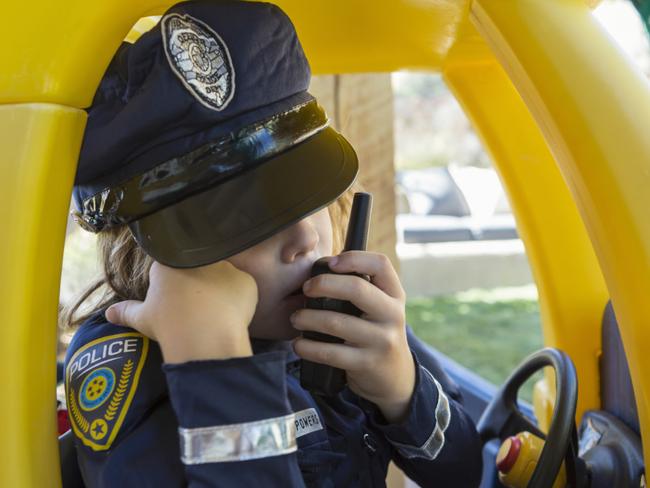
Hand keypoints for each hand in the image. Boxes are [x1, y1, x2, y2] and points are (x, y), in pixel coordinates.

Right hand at [105, 260, 257, 362]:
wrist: (203, 335)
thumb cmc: (168, 324)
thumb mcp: (142, 318)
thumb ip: (126, 312)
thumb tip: (109, 313)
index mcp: (169, 262)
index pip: (170, 268)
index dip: (172, 286)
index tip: (174, 302)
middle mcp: (199, 258)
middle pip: (198, 269)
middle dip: (197, 285)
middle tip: (195, 310)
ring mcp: (225, 267)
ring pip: (222, 278)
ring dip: (219, 292)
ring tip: (214, 316)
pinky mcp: (245, 280)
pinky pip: (243, 290)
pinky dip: (239, 301)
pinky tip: (232, 317)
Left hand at [291, 251, 415, 422]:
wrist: (396, 377)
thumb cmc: (377, 332)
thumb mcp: (381, 308)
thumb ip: (362, 289)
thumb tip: (321, 268)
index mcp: (394, 295)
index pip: (381, 265)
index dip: (354, 258)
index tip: (331, 262)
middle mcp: (393, 314)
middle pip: (357, 289)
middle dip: (324, 284)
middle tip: (306, 288)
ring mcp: (382, 340)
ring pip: (337, 322)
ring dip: (308, 318)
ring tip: (295, 318)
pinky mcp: (367, 363)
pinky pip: (331, 353)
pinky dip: (309, 347)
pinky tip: (298, 344)